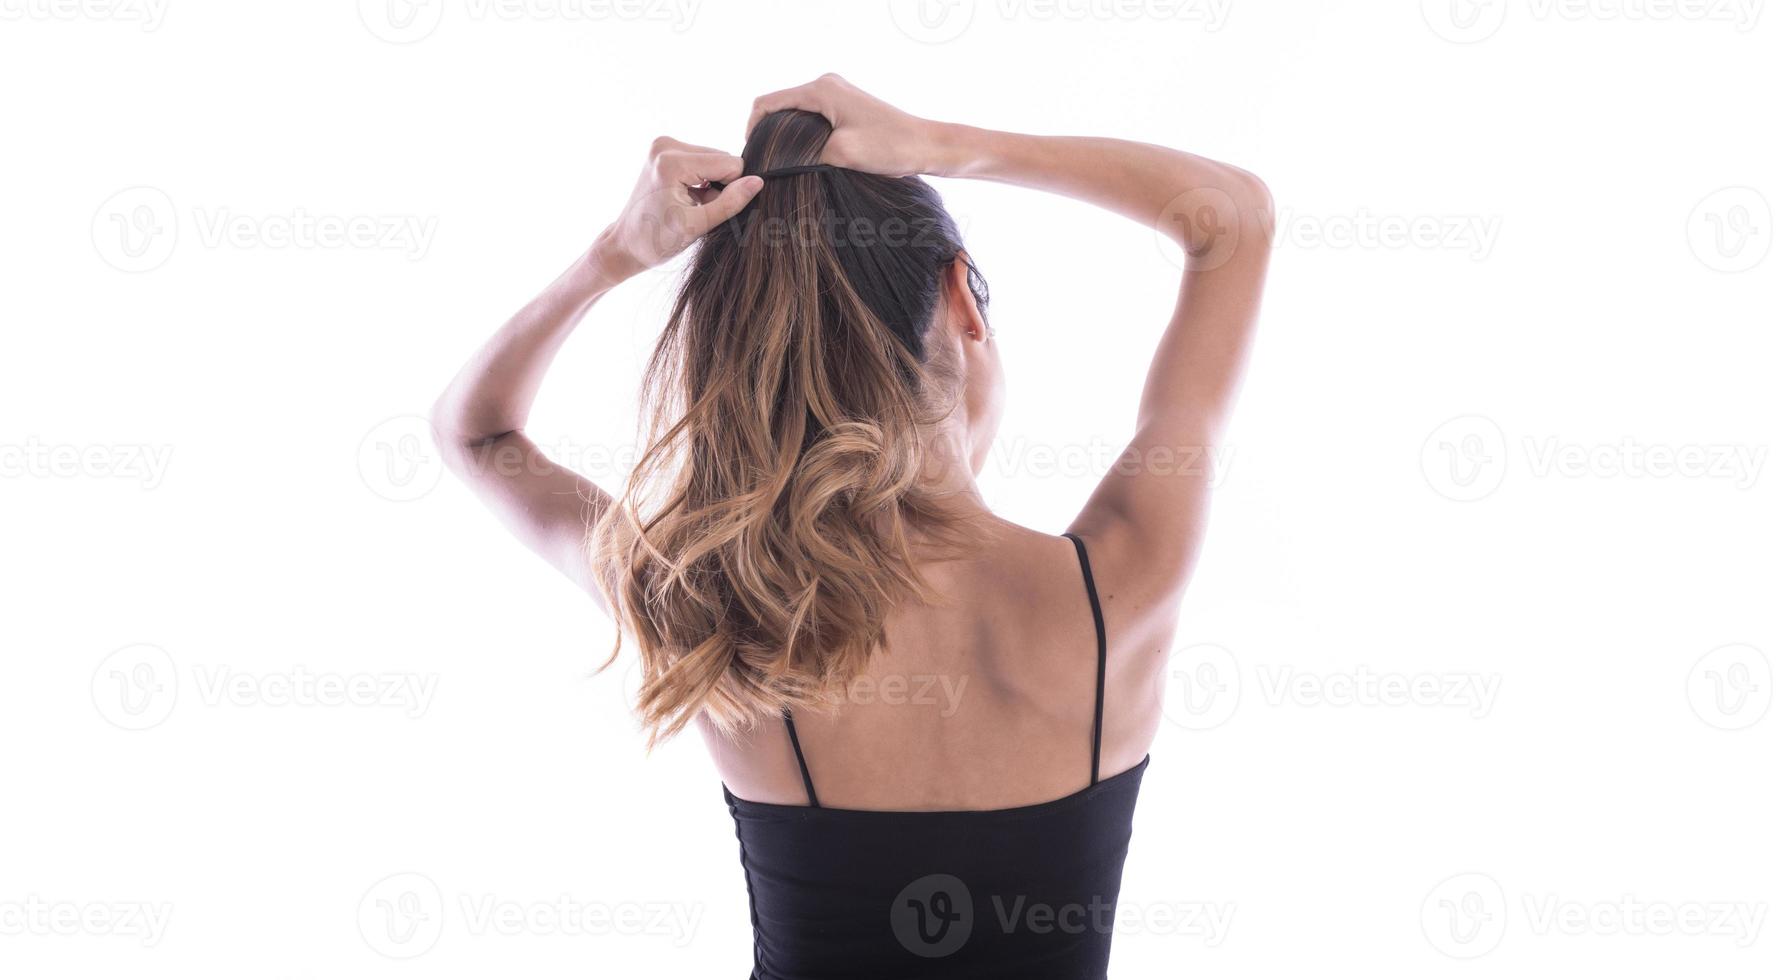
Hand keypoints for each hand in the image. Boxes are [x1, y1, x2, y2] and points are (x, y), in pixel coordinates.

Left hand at [595, 136, 763, 278]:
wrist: (625, 244)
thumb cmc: (656, 241)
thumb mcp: (698, 225)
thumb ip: (731, 202)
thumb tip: (758, 182)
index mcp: (672, 161)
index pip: (730, 163)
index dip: (731, 189)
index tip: (712, 209)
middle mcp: (666, 144)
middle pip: (722, 158)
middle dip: (719, 185)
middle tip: (700, 210)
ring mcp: (663, 145)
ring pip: (713, 159)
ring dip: (711, 183)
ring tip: (692, 205)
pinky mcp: (663, 150)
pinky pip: (700, 160)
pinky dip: (701, 180)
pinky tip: (687, 197)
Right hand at [745, 74, 943, 176]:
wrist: (925, 145)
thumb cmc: (889, 147)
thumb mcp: (841, 155)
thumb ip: (805, 155)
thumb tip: (781, 165)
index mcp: (821, 90)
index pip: (767, 103)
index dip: (751, 128)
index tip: (752, 156)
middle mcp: (826, 85)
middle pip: (779, 106)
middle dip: (767, 133)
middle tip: (765, 165)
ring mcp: (836, 94)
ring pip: (795, 114)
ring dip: (786, 136)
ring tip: (782, 164)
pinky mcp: (845, 106)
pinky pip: (811, 118)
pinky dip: (802, 135)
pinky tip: (804, 158)